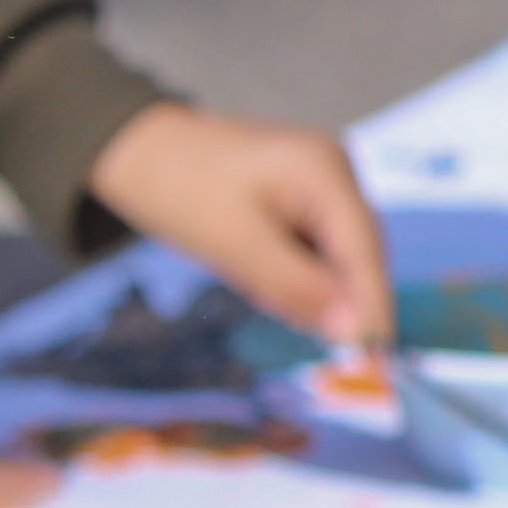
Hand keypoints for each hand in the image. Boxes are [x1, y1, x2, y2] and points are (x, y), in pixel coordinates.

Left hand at [83, 100, 388, 351]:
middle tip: (281, 314)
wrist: (132, 146)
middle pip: (355, 255)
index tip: (376, 361)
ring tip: (248, 274)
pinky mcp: (302, 194)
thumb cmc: (175, 187)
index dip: (374, 308)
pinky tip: (248, 267)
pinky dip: (286, 269)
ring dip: (301, 284)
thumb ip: (297, 288)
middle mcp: (336, 171)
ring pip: (331, 256)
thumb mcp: (233, 245)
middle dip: (327, 296)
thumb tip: (355, 332)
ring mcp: (322, 181)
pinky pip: (309, 246)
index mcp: (326, 170)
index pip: (366, 251)